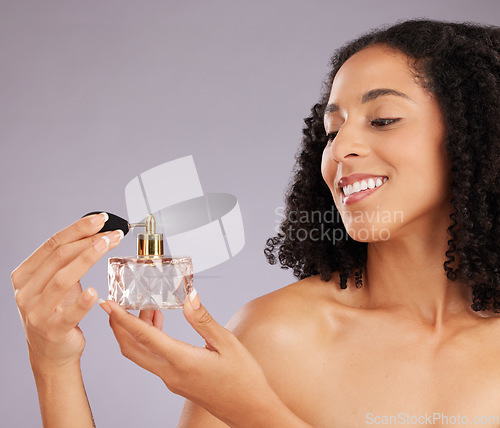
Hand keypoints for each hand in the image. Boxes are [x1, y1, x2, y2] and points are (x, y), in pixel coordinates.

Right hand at [12, 213, 122, 369]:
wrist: (52, 352)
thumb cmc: (56, 312)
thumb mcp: (56, 283)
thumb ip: (66, 261)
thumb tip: (95, 232)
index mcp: (25, 275)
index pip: (52, 244)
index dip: (77, 229)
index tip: (100, 219)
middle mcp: (25, 292)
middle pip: (59, 257)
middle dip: (89, 240)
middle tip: (112, 233)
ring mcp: (36, 312)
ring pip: (63, 279)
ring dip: (88, 258)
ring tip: (107, 246)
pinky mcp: (52, 330)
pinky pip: (68, 313)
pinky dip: (81, 301)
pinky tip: (94, 291)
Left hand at [101, 291, 276, 425]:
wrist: (249, 410)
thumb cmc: (243, 379)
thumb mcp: (227, 343)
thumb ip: (203, 320)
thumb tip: (188, 297)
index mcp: (182, 361)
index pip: (144, 337)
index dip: (122, 318)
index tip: (108, 304)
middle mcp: (171, 373)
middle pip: (131, 349)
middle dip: (118, 325)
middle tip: (116, 304)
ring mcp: (172, 380)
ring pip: (142, 354)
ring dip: (136, 332)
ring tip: (145, 308)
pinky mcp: (177, 382)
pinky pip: (153, 359)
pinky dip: (149, 341)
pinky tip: (160, 326)